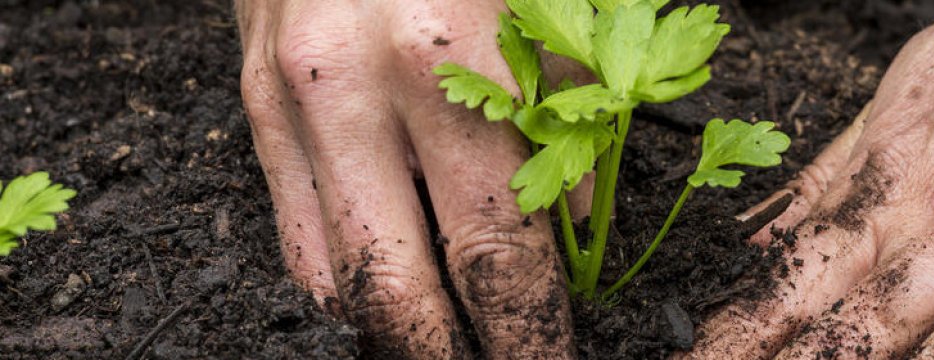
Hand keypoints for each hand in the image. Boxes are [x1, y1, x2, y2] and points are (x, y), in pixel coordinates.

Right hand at [235, 1, 577, 357]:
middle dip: (447, 353)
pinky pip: (294, 230)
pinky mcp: (255, 102)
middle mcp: (357, 89)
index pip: (494, 243)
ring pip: (333, 274)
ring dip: (393, 329)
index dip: (525, 326)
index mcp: (447, 61)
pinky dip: (342, 282)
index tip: (545, 359)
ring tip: (439, 344)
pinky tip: (384, 293)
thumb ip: (558, 115)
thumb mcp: (527, 11)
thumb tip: (571, 224)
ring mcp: (293, 102)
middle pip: (399, 285)